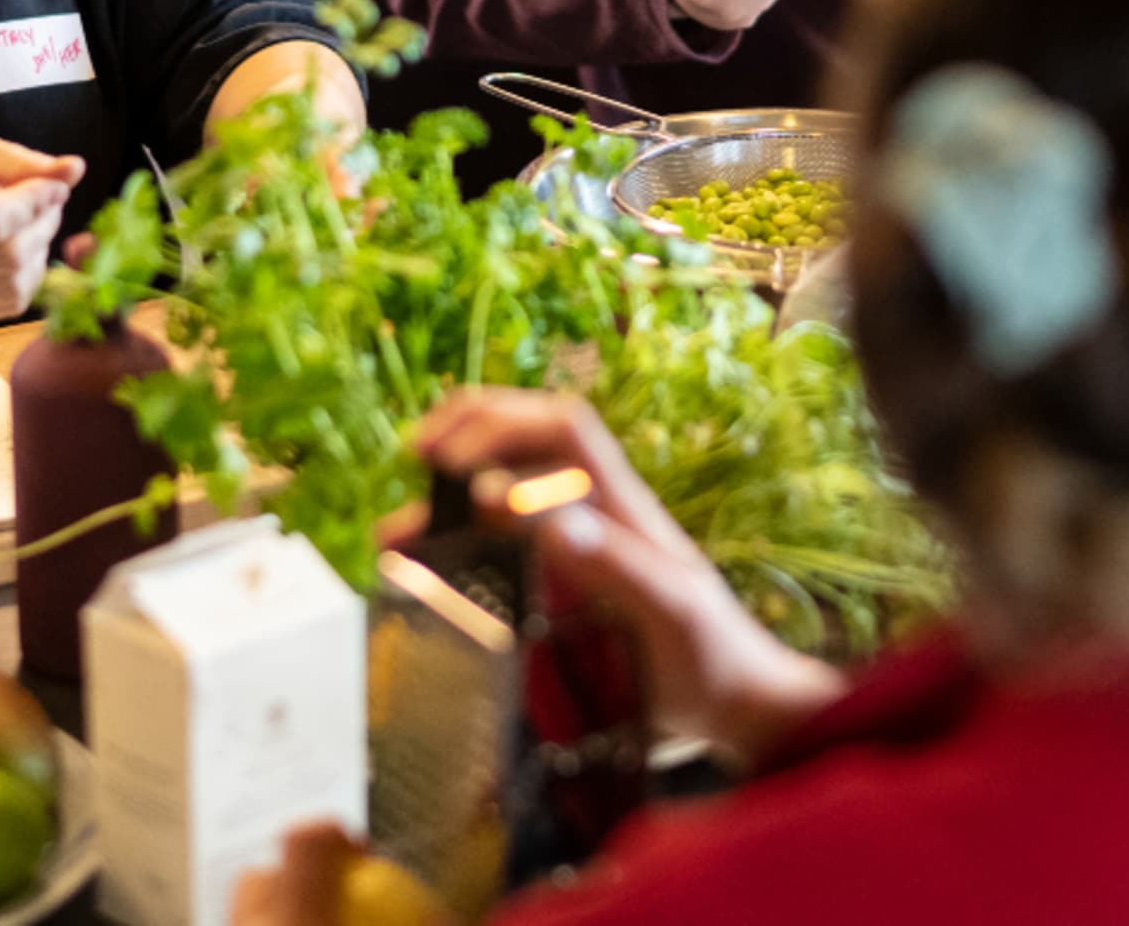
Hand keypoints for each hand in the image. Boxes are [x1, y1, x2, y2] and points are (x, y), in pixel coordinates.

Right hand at [0, 127, 83, 319]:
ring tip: (27, 220)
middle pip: (10, 256)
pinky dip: (27, 276)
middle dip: (44, 223)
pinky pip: (7, 304)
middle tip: (42, 196)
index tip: (51, 182)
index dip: (35, 202)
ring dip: (39, 251)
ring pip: (15, 286)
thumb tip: (75, 170)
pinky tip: (17, 246)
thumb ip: (21, 161)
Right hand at [413, 390, 843, 766]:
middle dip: (468, 433)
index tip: (449, 452)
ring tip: (393, 535)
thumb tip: (543, 514)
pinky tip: (425, 578)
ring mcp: (577, 551)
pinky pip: (504, 552)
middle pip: (528, 439)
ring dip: (450, 504)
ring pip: (506, 498)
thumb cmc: (711, 656)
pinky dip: (459, 553)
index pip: (563, 428)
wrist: (735, 708)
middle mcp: (594, 515)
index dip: (506, 421)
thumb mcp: (670, 611)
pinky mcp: (564, 592)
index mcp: (621, 505)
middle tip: (414, 455)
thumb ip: (615, 563)